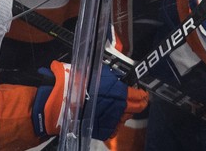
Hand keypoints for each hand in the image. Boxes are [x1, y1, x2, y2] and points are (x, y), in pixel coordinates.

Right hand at [31, 60, 147, 140]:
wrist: (62, 100)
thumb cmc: (79, 83)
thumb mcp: (101, 73)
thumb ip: (114, 79)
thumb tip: (119, 80)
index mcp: (122, 94)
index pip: (140, 97)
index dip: (143, 95)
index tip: (143, 94)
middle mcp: (120, 109)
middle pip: (135, 109)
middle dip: (133, 104)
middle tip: (129, 100)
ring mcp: (112, 121)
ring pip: (124, 119)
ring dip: (122, 114)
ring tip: (112, 108)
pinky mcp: (102, 131)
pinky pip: (113, 128)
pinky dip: (111, 124)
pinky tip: (105, 117)